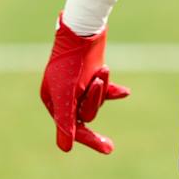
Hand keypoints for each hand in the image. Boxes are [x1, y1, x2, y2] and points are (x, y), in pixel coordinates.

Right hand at [40, 15, 131, 153]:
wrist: (83, 30)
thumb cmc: (70, 62)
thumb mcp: (65, 95)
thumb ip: (65, 122)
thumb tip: (65, 149)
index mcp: (52, 100)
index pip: (71, 127)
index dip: (89, 139)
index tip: (109, 149)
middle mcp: (64, 94)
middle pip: (86, 113)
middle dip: (95, 101)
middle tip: (100, 89)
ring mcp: (79, 84)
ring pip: (96, 100)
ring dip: (102, 87)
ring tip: (101, 70)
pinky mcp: (92, 73)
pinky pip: (106, 89)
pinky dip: (113, 90)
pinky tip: (125, 92)